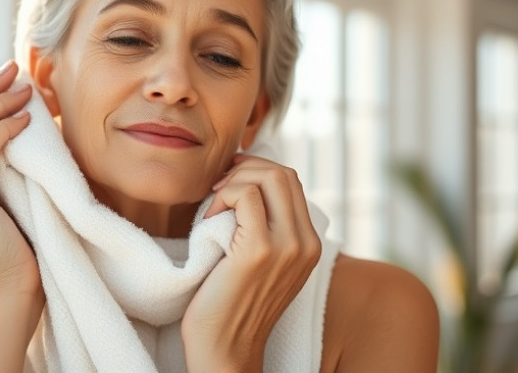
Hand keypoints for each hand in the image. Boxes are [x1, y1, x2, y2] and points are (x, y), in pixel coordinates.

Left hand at [182, 154, 321, 371]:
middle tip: (218, 187)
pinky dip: (222, 196)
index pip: (291, 181)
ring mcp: (287, 246)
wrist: (224, 348)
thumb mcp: (262, 261)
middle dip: (245, 168)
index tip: (229, 181)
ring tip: (213, 205)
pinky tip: (208, 218)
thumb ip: (268, 228)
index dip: (256, 170)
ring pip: (268, 177)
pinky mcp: (260, 250)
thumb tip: (248, 184)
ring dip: (233, 181)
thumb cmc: (232, 303)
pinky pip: (245, 195)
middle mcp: (306, 243)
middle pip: (283, 173)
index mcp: (310, 243)